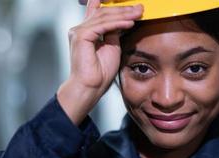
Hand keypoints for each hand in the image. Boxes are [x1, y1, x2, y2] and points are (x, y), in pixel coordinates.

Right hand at [57, 0, 142, 123]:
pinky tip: (130, 22)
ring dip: (123, 14)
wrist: (90, 87)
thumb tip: (122, 21)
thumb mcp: (112, 47)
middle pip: (103, 12)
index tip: (131, 6)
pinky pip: (103, 26)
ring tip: (138, 13)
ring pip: (104, 17)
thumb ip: (114, 33)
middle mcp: (80, 30)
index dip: (113, 6)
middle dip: (123, 10)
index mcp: (85, 32)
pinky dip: (118, 23)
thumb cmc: (100, 73)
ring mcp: (78, 32)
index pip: (98, 12)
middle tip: (139, 8)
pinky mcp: (81, 36)